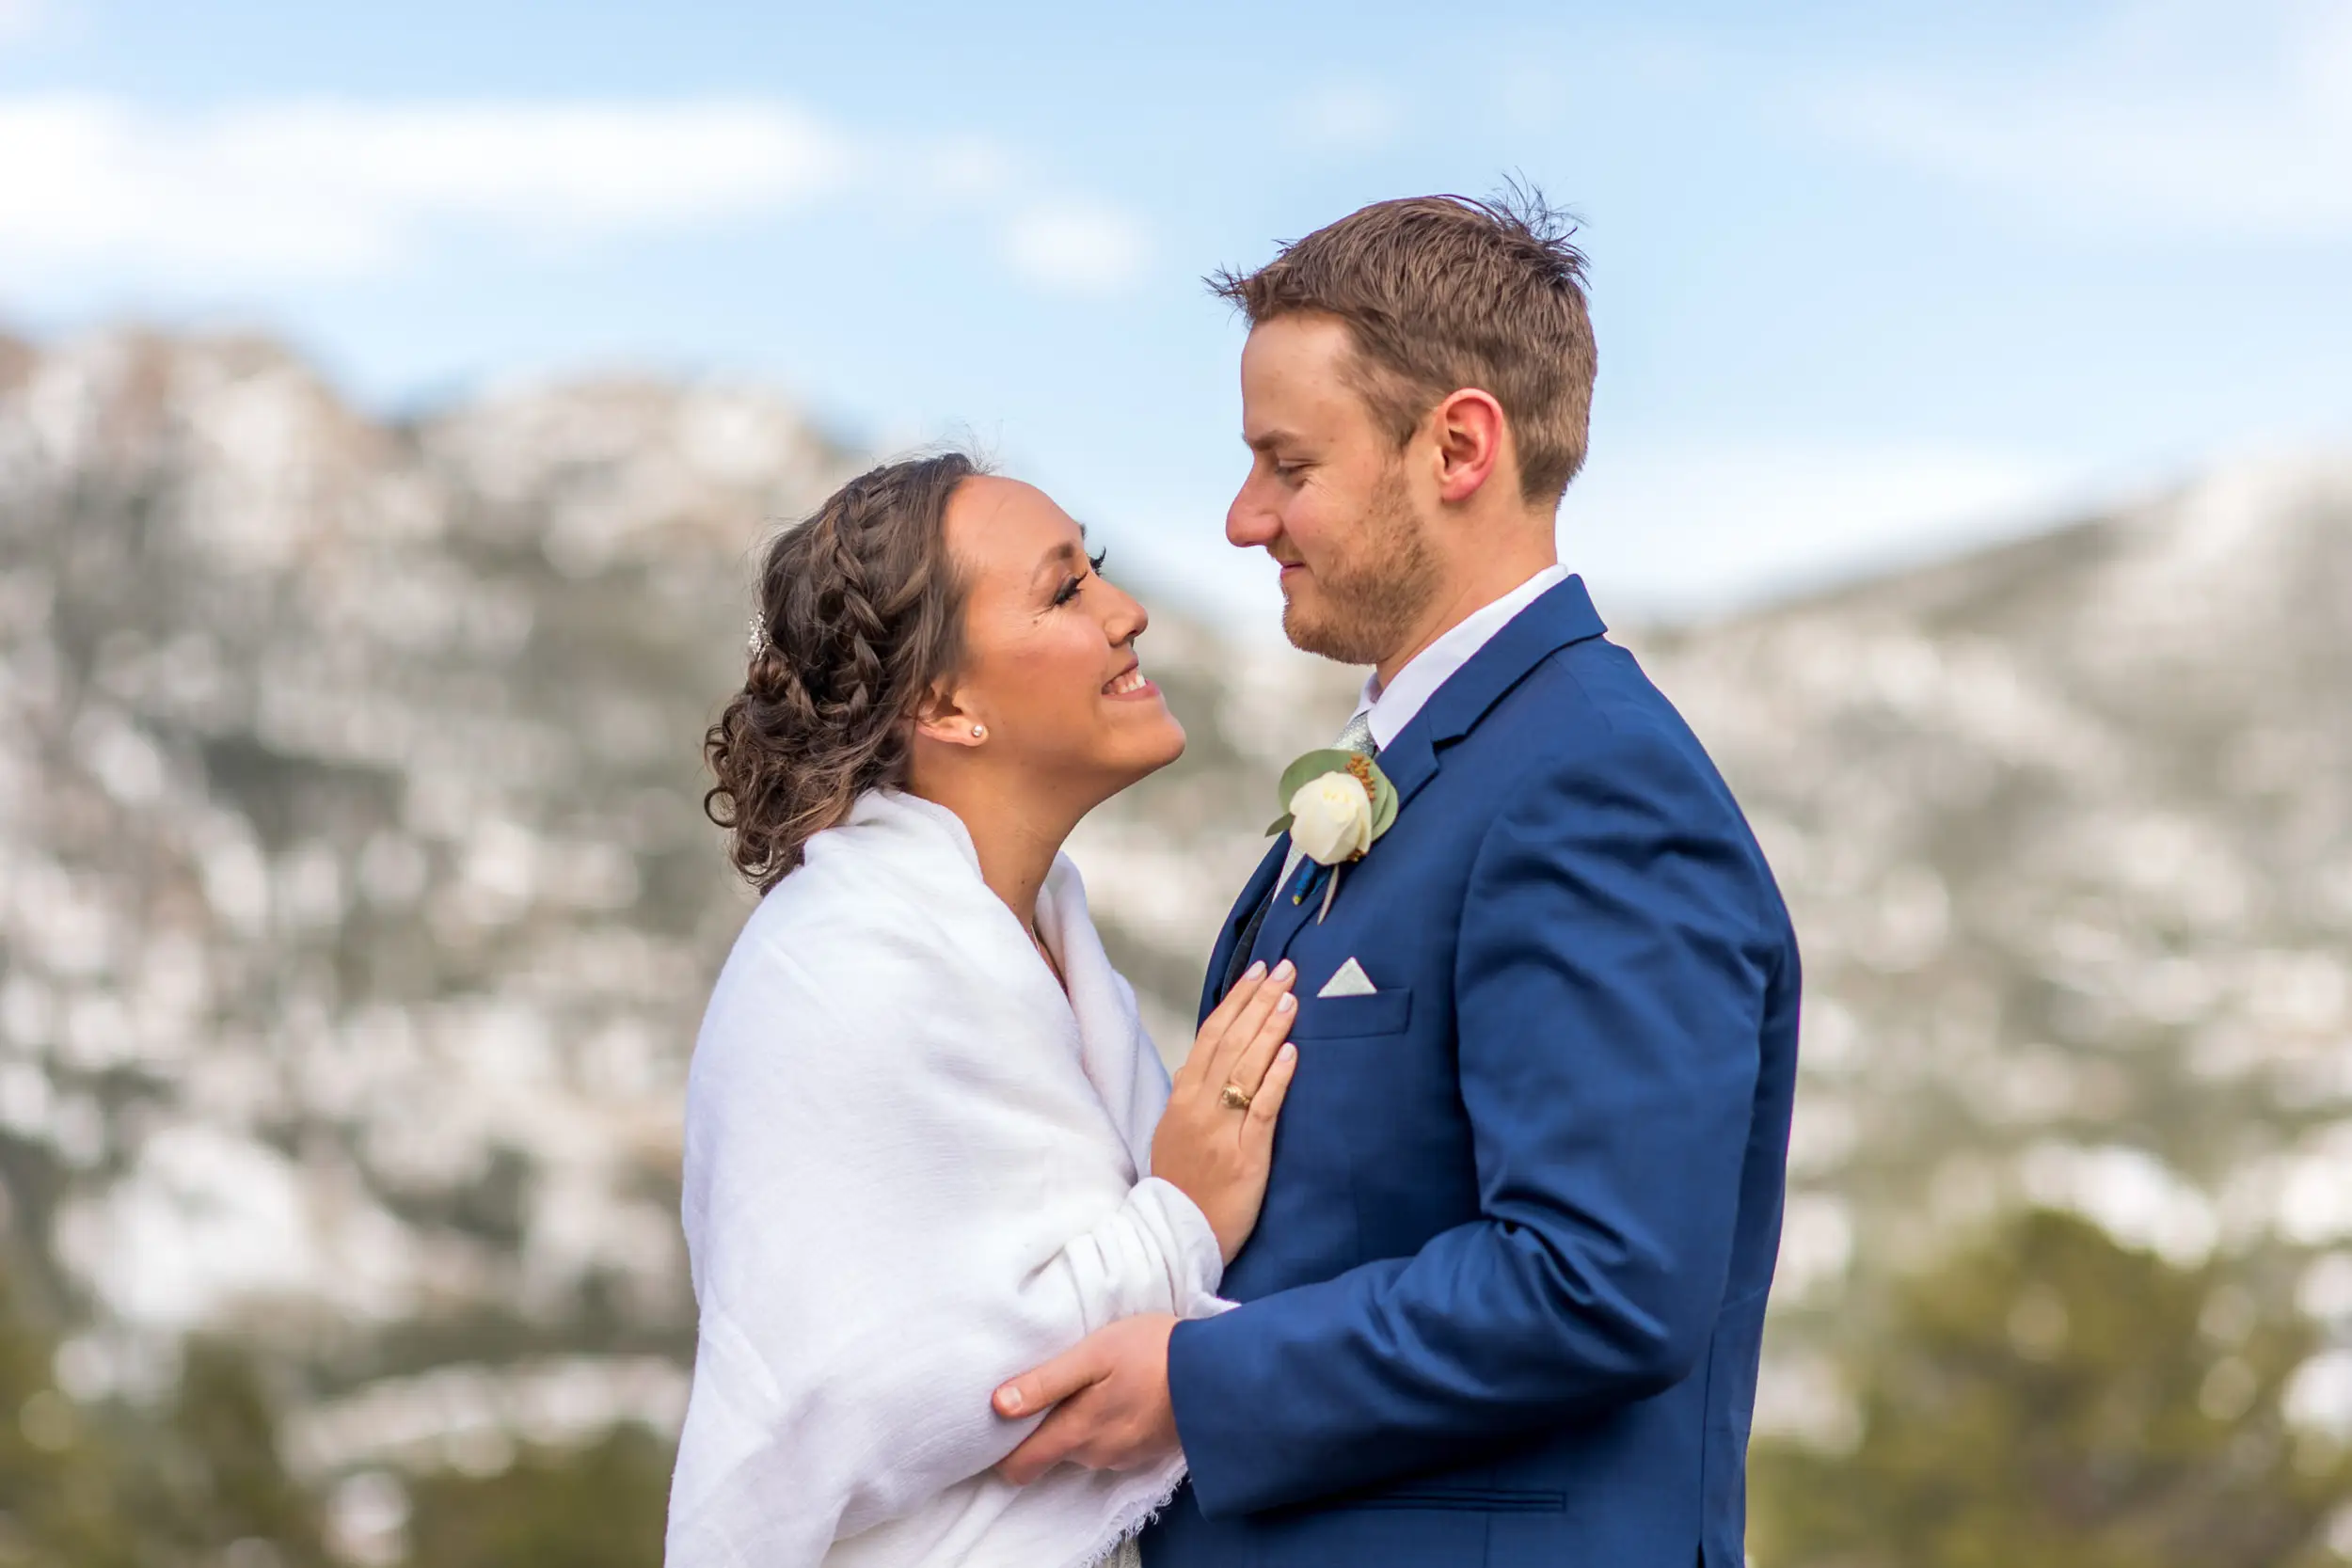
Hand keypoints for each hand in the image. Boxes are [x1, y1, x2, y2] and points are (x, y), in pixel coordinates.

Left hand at [993, 1313, 1178, 1482]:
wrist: (1217, 1371)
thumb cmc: (1152, 1352)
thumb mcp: (1094, 1354)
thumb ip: (1046, 1382)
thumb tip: (997, 1406)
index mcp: (1076, 1433)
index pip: (1020, 1465)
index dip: (1003, 1448)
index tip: (997, 1421)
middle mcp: (1094, 1455)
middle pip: (1048, 1454)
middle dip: (1038, 1430)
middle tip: (1041, 1389)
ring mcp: (1121, 1457)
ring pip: (1078, 1449)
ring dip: (1073, 1424)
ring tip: (1080, 1386)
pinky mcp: (1142, 1451)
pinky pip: (1105, 1445)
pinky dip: (1101, 1425)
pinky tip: (1111, 1396)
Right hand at [1150, 960, 1300, 1260]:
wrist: (1179, 1237)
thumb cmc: (1181, 1186)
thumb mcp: (1172, 1134)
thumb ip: (1187, 1097)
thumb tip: (1195, 1064)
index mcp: (1182, 1099)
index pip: (1210, 1037)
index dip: (1236, 1001)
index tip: (1258, 972)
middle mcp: (1199, 1108)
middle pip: (1231, 1043)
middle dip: (1259, 1002)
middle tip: (1286, 970)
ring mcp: (1221, 1131)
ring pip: (1246, 1068)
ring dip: (1270, 1029)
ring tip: (1290, 998)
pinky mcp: (1246, 1156)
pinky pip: (1262, 1110)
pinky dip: (1276, 1078)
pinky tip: (1291, 1052)